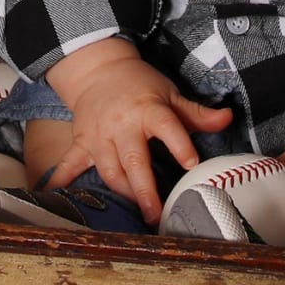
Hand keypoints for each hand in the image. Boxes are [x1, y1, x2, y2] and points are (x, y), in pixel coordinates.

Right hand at [43, 39, 233, 222]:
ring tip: (136, 212)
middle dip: (144, 190)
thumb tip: (228, 118)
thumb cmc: (138, 84)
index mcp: (148, 110)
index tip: (191, 164)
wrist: (98, 69)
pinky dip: (62, 180)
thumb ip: (196, 113)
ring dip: (122, 192)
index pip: (166, 127)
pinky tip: (56, 198)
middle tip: (155, 215)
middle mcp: (121, 125)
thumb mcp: (170, 93)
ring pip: (108, 170)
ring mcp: (98, 135)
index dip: (179, 145)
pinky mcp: (81, 142)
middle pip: (133, 161)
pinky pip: (70, 163)